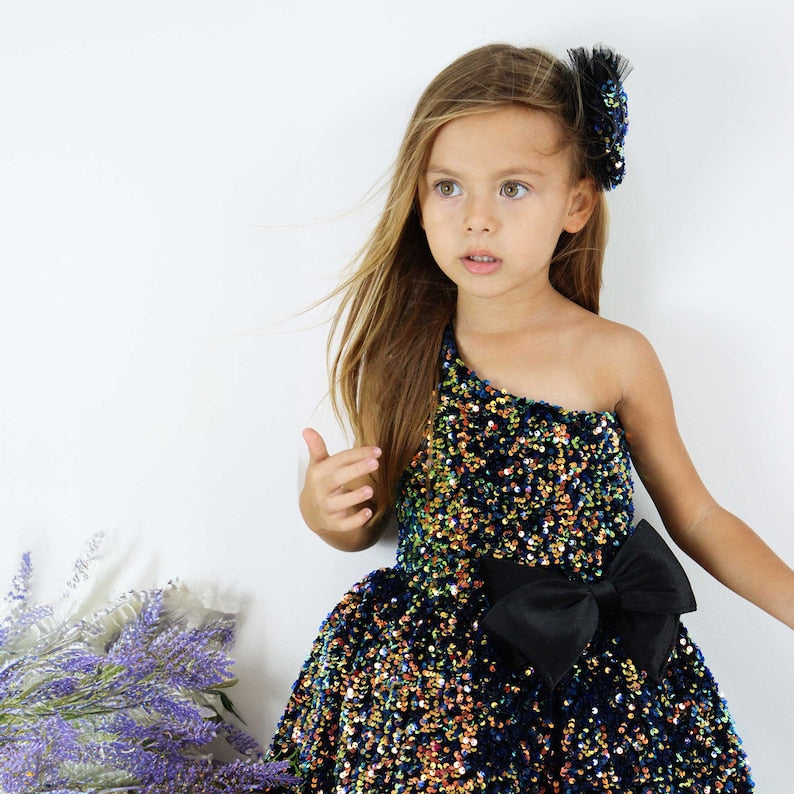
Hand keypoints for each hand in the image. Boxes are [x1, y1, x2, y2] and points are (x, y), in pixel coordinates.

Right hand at [300, 428, 380, 544]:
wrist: (310, 511)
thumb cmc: (320, 482)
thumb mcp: (318, 464)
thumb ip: (317, 447)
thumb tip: (307, 429)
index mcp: (318, 472)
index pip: (338, 460)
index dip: (357, 454)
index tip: (377, 451)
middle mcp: (320, 490)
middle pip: (337, 479)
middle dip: (356, 470)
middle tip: (375, 463)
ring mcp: (325, 508)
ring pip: (339, 503)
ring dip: (354, 497)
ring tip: (370, 490)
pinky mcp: (332, 523)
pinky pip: (343, 524)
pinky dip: (355, 520)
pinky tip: (368, 513)